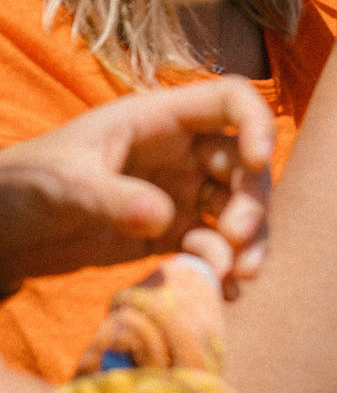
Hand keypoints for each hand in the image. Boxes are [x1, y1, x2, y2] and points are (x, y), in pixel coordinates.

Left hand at [0, 80, 273, 294]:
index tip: (258, 162)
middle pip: (245, 166)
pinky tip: (222, 291)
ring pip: (238, 210)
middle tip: (236, 240)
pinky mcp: (171, 233)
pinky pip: (214, 247)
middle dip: (251, 203)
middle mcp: (180, 153)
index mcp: (158, 120)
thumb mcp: (62, 185)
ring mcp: (180, 193)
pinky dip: (224, 267)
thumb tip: (162, 217)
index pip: (230, 101)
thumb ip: (110, 197)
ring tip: (236, 276)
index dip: (257, 123)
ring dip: (246, 243)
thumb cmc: (21, 187)